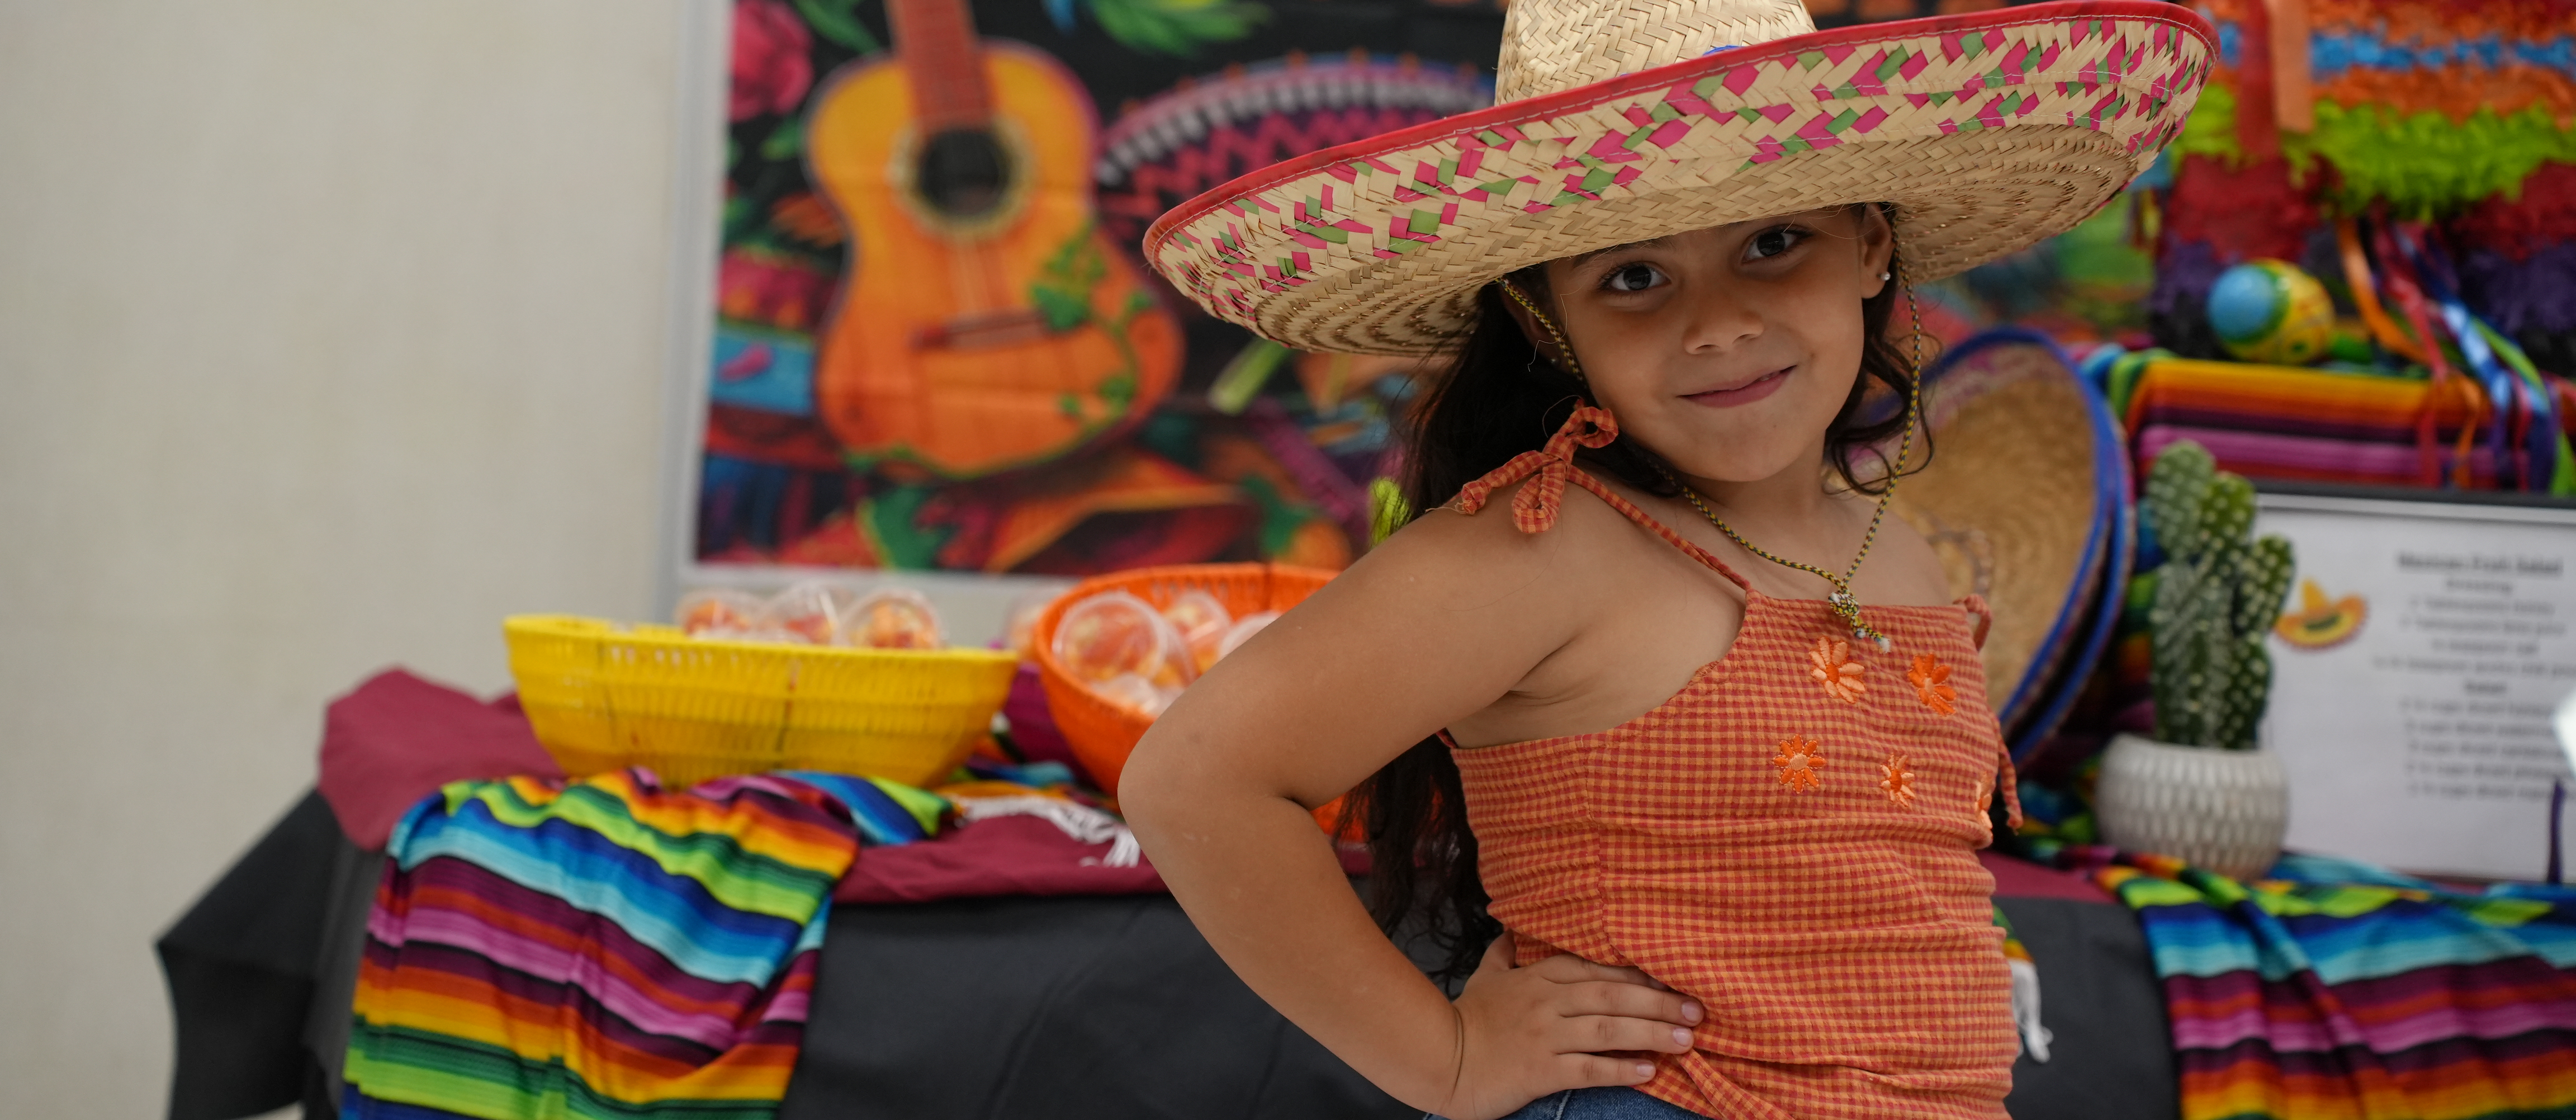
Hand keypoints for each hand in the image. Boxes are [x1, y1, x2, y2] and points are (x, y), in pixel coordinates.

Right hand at [1430, 933, 1702, 1119]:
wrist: (1440, 1058)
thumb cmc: (1469, 1018)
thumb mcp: (1486, 975)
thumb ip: (1505, 951)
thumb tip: (1512, 927)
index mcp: (1540, 977)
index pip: (1597, 968)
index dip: (1638, 973)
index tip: (1674, 977)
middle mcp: (1547, 1002)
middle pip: (1612, 996)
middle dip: (1658, 1002)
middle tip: (1696, 1009)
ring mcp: (1545, 1036)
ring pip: (1607, 1029)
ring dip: (1650, 1033)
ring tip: (1686, 1039)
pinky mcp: (1540, 1070)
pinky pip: (1588, 1068)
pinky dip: (1620, 1068)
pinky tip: (1649, 1071)